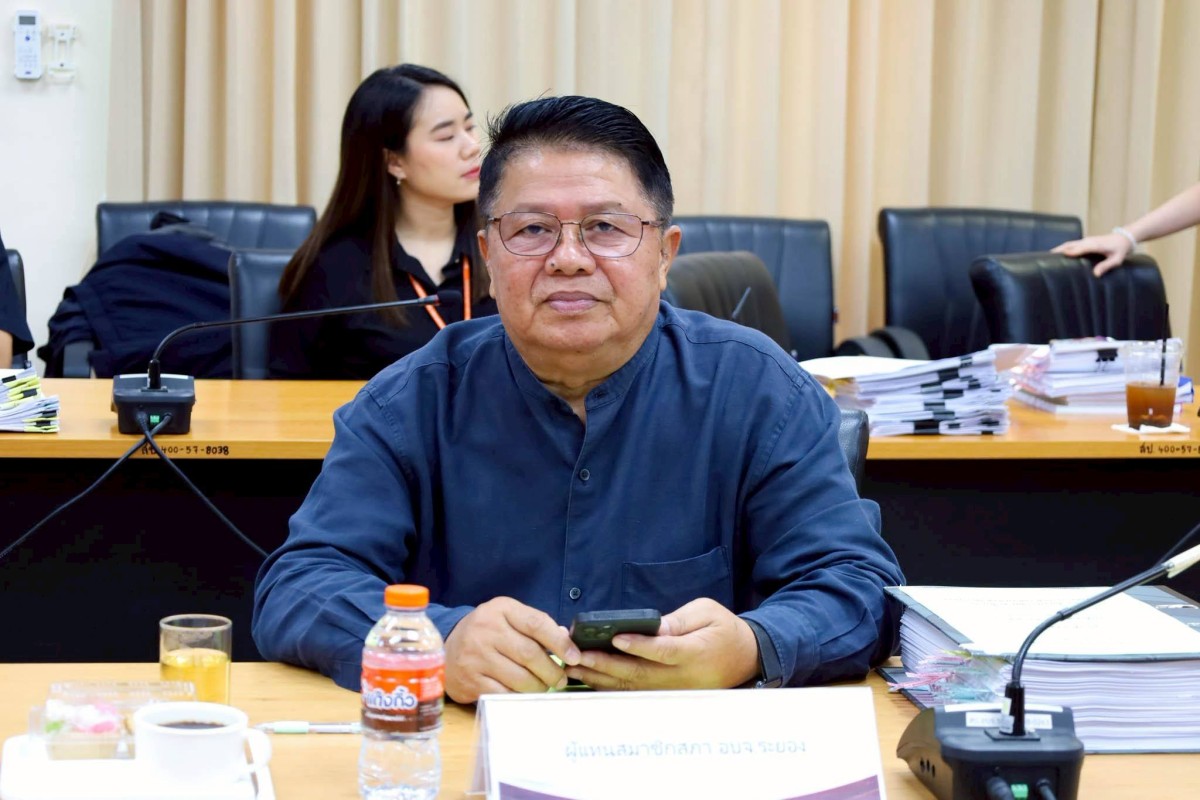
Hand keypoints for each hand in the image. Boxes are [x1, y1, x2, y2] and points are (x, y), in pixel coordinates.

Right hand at [443, 597, 580, 702]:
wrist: (445, 649)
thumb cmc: (486, 633)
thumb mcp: (508, 618)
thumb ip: (536, 626)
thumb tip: (566, 641)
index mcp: (501, 609)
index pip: (537, 624)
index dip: (559, 642)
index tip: (574, 657)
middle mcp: (486, 630)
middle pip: (530, 654)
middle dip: (552, 671)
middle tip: (561, 679)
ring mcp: (476, 656)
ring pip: (520, 678)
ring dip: (539, 686)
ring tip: (544, 687)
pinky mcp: (470, 680)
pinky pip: (504, 694)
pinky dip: (519, 697)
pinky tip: (524, 694)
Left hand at [564, 598, 758, 690]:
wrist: (745, 658)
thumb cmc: (724, 630)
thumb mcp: (708, 613)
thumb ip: (680, 620)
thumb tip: (654, 627)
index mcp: (694, 651)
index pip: (663, 650)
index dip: (640, 645)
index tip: (616, 638)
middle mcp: (681, 675)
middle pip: (639, 673)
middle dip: (605, 664)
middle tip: (578, 656)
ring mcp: (673, 689)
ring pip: (632, 686)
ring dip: (601, 678)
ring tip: (574, 668)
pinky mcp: (667, 694)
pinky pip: (635, 692)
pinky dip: (611, 686)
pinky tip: (590, 678)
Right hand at [1052, 233, 1133, 276]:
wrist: (1125, 237)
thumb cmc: (1121, 250)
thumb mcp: (1116, 260)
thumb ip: (1106, 266)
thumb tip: (1095, 275)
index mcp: (1095, 245)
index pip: (1081, 248)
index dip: (1072, 252)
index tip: (1061, 256)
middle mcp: (1089, 241)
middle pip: (1070, 244)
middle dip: (1059, 250)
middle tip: (1046, 258)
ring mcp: (1086, 240)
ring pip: (1069, 243)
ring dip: (1059, 248)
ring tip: (1048, 256)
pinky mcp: (1086, 241)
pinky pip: (1073, 244)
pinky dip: (1064, 248)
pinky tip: (1060, 253)